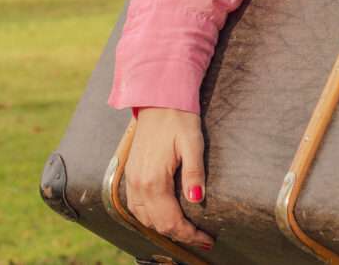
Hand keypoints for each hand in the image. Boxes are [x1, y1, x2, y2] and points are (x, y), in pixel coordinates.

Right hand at [125, 107, 214, 251]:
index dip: (189, 234)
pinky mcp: (131, 173)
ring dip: (164, 227)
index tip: (207, 239)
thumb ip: (193, 172)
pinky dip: (150, 217)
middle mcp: (139, 184)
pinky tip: (164, 215)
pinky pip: (136, 206)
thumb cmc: (178, 118)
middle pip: (157, 224)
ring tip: (186, 230)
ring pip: (144, 219)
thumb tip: (196, 199)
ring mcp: (132, 179)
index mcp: (154, 180)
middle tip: (201, 238)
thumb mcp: (193, 142)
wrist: (158, 99)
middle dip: (179, 235)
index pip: (171, 220)